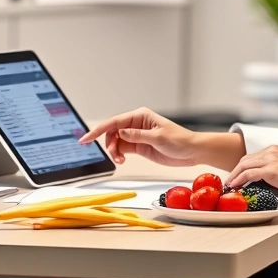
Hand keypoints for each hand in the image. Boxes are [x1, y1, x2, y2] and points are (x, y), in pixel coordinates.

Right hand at [79, 108, 198, 166]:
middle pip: (112, 132)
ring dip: (114, 152)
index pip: (114, 122)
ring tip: (120, 161)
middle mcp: (136, 124)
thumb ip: (137, 136)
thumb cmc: (179, 140)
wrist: (191, 151)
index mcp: (140, 116)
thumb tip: (120, 133)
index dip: (98, 130)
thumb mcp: (158, 138)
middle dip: (109, 144)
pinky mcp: (139, 146)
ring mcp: (136, 136)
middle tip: (114, 155)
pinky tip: (122, 161)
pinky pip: (122, 149)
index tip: (86, 138)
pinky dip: (119, 156)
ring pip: (116, 142)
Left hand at [226, 145, 277, 197]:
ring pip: (244, 166)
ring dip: (233, 177)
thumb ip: (276, 171)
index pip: (252, 158)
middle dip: (234, 172)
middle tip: (228, 183)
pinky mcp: (272, 171)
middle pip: (244, 160)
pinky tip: (234, 187)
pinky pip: (248, 174)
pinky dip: (238, 180)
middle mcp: (271, 152)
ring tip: (229, 187)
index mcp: (275, 150)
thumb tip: (264, 182)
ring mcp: (271, 160)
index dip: (241, 168)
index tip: (235, 178)